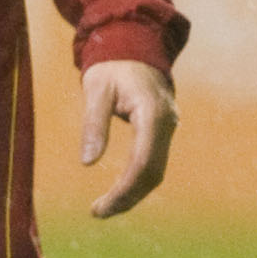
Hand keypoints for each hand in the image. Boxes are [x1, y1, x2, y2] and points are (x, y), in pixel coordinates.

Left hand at [79, 60, 178, 217]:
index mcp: (152, 112)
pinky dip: (138, 180)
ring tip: (105, 207)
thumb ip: (94, 124)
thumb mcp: (96, 89)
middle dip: (127, 197)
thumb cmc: (112, 66)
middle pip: (153, 173)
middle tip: (98, 212)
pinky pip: (154, 161)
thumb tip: (88, 163)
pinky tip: (120, 190)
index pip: (143, 162)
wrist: (134, 45)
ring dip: (133, 193)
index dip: (123, 190)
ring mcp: (168, 127)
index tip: (100, 208)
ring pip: (156, 170)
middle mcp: (167, 123)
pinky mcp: (163, 130)